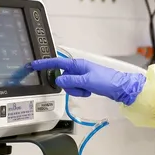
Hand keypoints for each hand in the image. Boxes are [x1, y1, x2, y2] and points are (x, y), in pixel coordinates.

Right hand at [29, 58, 145, 105]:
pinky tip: (89, 91)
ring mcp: (82, 76)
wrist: (120, 88)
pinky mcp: (85, 82)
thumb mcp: (87, 81)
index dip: (46, 64)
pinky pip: (76, 88)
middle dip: (69, 85)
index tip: (35, 65)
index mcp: (78, 64)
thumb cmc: (106, 81)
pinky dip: (81, 92)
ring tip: (87, 90)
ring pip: (69, 85)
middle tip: (81, 88)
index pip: (58, 63)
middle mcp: (79, 68)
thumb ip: (71, 81)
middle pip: (63, 77)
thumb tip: (58, 80)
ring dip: (76, 90)